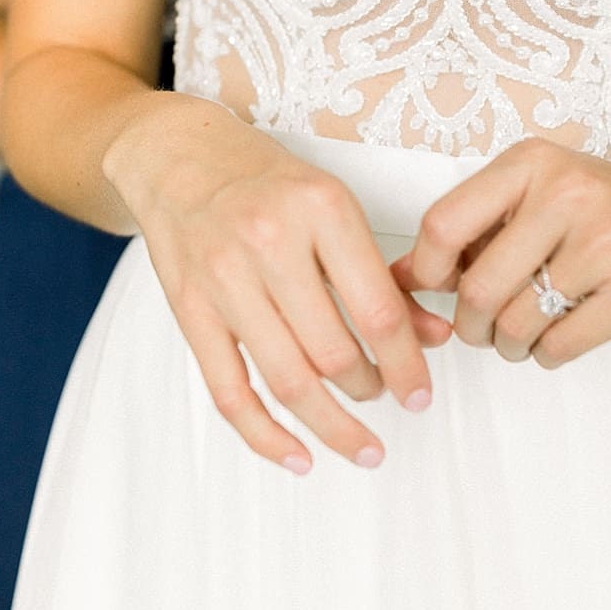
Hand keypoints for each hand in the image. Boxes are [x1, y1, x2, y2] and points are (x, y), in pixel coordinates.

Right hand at [107, 101, 451, 472]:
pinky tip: (298, 456)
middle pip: (335, 352)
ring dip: (332, 424)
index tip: (421, 392)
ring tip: (360, 442)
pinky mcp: (189, 310)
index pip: (377, 311)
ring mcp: (224, 279)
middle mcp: (270, 242)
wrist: (176, 153)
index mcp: (321, 209)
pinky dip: (266, 435)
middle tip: (386, 396)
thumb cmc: (267, 180)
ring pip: (288, 379)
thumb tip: (433, 337)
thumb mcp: (335, 207)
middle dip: (371, 389)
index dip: (407, 364)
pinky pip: (229, 392)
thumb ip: (383, 275)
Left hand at [390, 137, 610, 366]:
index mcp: (532, 163)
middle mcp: (567, 194)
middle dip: (472, 326)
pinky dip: (549, 353)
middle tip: (487, 327)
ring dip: (512, 345)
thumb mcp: (541, 195)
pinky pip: (559, 346)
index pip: (442, 226)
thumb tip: (393, 280)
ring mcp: (607, 241)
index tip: (439, 289)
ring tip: (531, 329)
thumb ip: (473, 230)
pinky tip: (567, 331)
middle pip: (476, 290)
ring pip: (515, 326)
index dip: (426, 273)